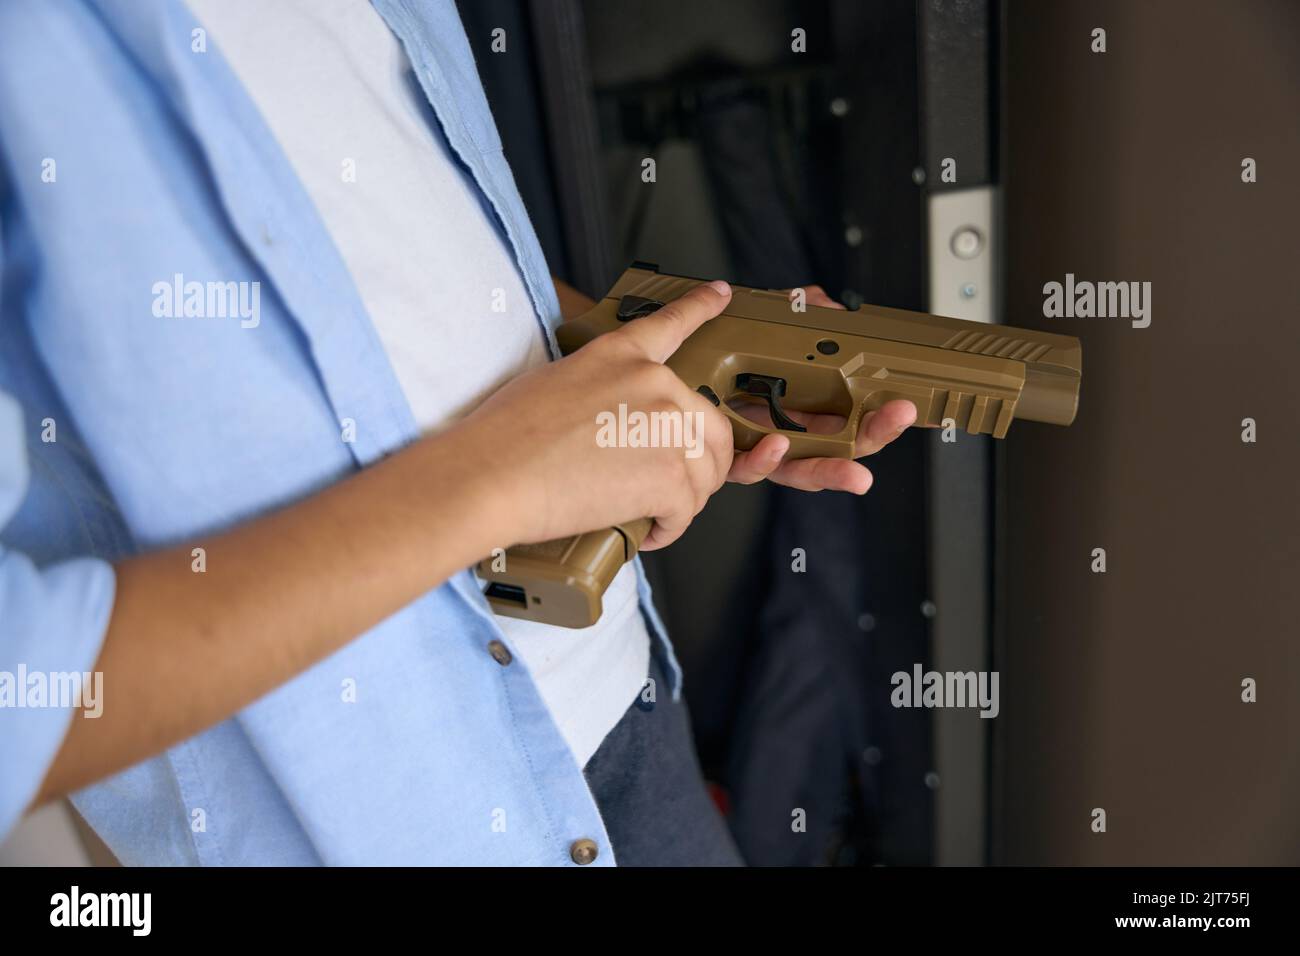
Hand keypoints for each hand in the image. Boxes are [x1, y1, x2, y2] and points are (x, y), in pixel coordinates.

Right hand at [458, 280, 746, 550]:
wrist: (492, 475)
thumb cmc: (505, 438)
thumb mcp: (553, 382)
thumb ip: (599, 389)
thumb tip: (611, 421)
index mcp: (622, 355)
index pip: (672, 324)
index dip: (701, 307)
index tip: (720, 294)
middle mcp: (655, 384)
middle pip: (713, 427)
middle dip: (702, 464)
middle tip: (670, 487)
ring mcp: (668, 428)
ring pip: (707, 473)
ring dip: (683, 501)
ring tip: (647, 513)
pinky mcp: (670, 477)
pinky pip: (688, 510)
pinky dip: (668, 528)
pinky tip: (645, 530)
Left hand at [726, 284, 918, 493]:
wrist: (675, 377)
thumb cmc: (720, 361)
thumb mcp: (765, 331)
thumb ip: (800, 316)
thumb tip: (830, 306)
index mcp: (802, 410)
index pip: (850, 421)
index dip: (878, 417)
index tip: (904, 406)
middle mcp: (786, 434)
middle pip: (839, 448)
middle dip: (872, 437)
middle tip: (895, 422)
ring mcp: (759, 450)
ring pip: (800, 470)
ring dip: (830, 471)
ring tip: (855, 472)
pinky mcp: (725, 459)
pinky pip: (746, 468)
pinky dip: (764, 460)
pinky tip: (777, 445)